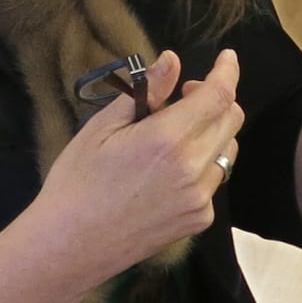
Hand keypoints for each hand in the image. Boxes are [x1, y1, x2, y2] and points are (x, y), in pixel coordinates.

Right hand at [31, 48, 243, 281]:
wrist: (70, 245)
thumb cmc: (77, 181)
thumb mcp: (103, 128)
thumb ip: (146, 92)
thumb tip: (172, 61)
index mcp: (168, 139)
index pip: (218, 95)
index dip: (227, 71)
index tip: (226, 57)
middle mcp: (193, 168)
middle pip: (231, 119)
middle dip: (217, 98)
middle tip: (183, 94)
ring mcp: (201, 198)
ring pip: (227, 150)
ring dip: (212, 131)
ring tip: (174, 133)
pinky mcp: (200, 219)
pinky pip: (215, 181)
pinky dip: (203, 165)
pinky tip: (169, 170)